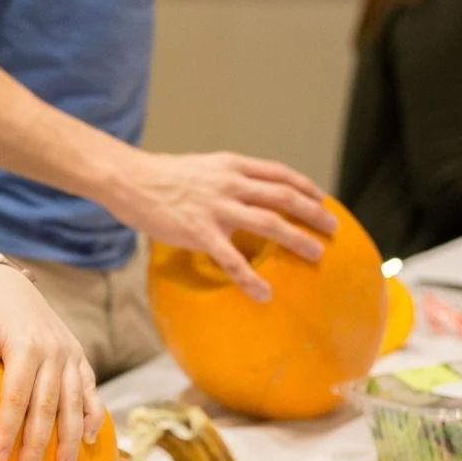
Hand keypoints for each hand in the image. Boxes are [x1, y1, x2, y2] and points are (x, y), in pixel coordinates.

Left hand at [0, 264, 105, 460]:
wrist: (8, 284)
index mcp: (25, 344)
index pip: (17, 395)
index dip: (8, 428)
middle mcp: (53, 351)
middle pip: (47, 406)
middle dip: (39, 444)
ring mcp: (70, 354)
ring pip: (73, 403)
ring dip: (70, 439)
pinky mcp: (79, 357)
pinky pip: (90, 389)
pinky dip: (92, 414)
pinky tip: (89, 439)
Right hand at [105, 149, 334, 301]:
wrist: (129, 178)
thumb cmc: (160, 176)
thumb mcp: (201, 168)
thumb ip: (224, 179)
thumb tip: (241, 195)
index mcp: (231, 166)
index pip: (279, 173)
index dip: (305, 186)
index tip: (321, 199)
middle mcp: (231, 183)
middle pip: (284, 197)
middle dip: (313, 213)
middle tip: (332, 229)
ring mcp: (217, 208)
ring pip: (270, 224)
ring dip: (298, 240)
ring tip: (316, 255)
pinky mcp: (200, 232)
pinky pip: (232, 260)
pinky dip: (251, 278)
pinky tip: (264, 294)